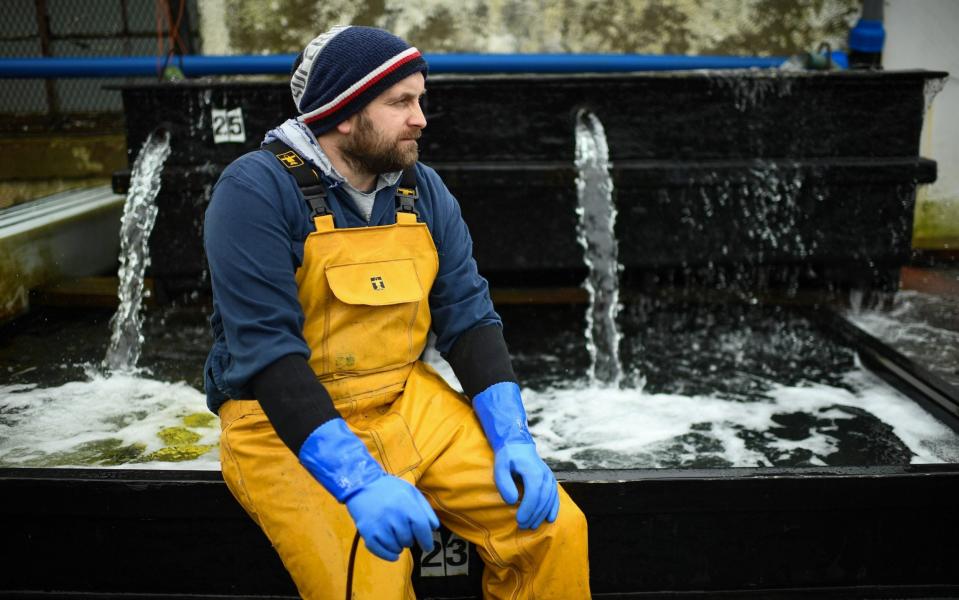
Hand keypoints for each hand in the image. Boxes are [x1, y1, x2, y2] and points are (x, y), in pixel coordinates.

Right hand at [298, 418, 438, 560]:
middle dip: (410, 539)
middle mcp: (392, 514)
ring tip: (396, 536)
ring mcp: (378, 524)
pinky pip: (381, 552)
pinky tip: (393, 552)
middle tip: (405, 531)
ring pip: (396, 547)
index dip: (427, 540)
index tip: (427, 546)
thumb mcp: (411, 492)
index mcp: (405, 503)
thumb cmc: (390, 489)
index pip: (421, 528)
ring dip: (399, 546)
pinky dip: (389, 555)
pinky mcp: (367, 532)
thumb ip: (425, 509)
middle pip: (409, 540)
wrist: (361, 485)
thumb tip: (433, 528)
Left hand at [493, 441, 560, 529]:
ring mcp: (549, 477)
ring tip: (532, 526)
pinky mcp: (551, 480)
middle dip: (534, 515)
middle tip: (523, 526)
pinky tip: (549, 518)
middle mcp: (545, 475)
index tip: (519, 520)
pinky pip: (555, 496)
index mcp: (533, 471)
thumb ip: (504, 484)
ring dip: (542, 514)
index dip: (527, 509)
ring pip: (550, 499)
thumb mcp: (500, 467)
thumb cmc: (507, 457)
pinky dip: (553, 508)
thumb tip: (512, 501)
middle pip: (542, 499)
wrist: (518, 445)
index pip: (533, 494)